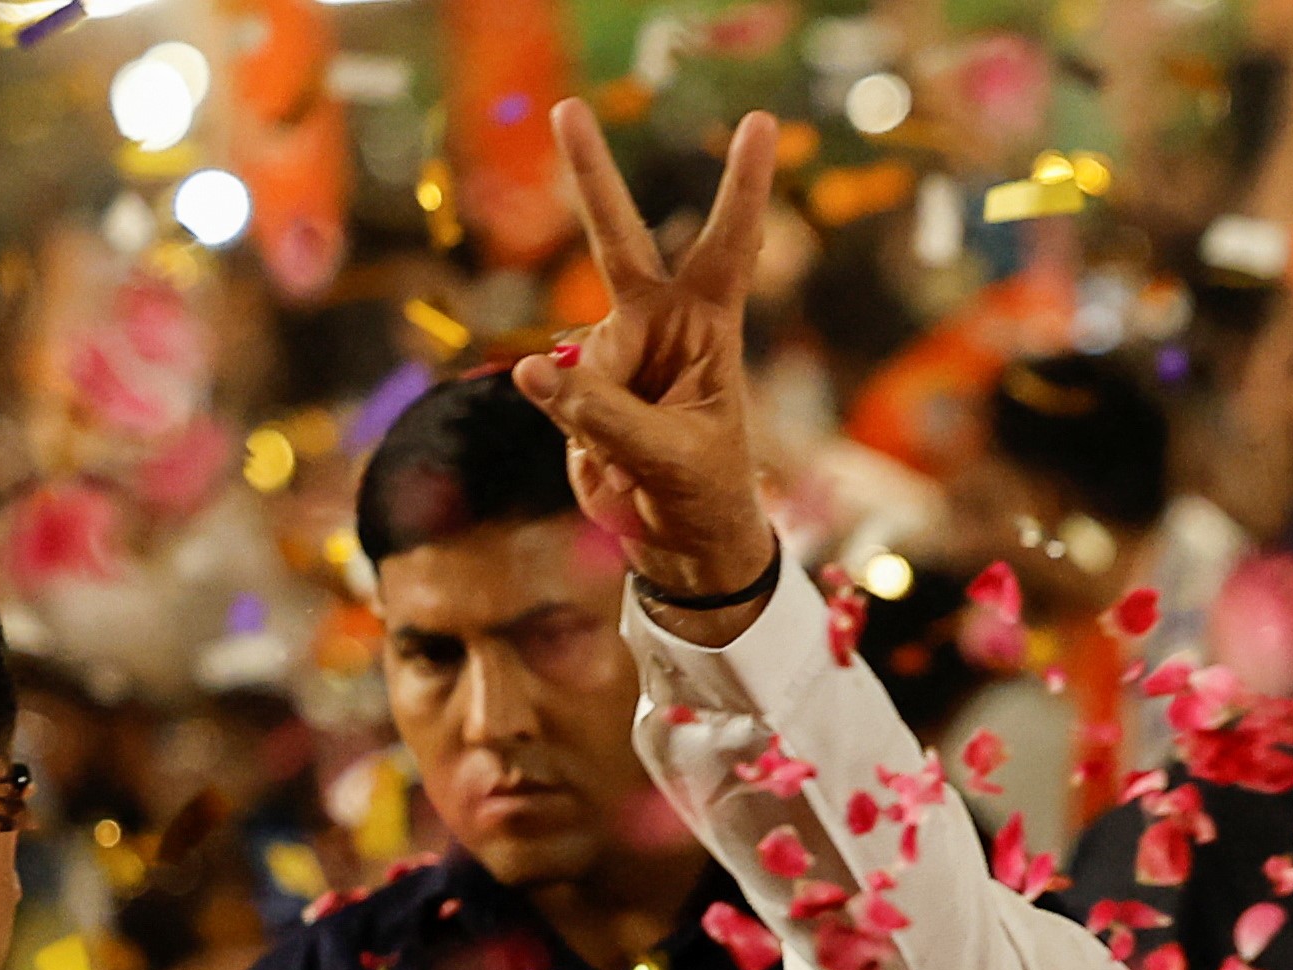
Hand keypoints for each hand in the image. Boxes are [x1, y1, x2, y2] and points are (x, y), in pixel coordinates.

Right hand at [510, 101, 782, 610]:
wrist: (680, 538)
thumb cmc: (700, 493)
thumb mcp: (666, 460)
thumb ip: (603, 416)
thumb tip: (533, 370)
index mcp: (708, 328)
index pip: (729, 246)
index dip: (742, 187)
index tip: (759, 123)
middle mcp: (659, 325)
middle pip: (618, 240)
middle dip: (592, 175)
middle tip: (569, 108)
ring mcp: (613, 351)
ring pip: (576, 366)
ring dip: (594, 420)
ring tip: (635, 461)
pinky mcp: (576, 384)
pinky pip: (552, 395)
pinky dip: (575, 434)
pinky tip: (608, 461)